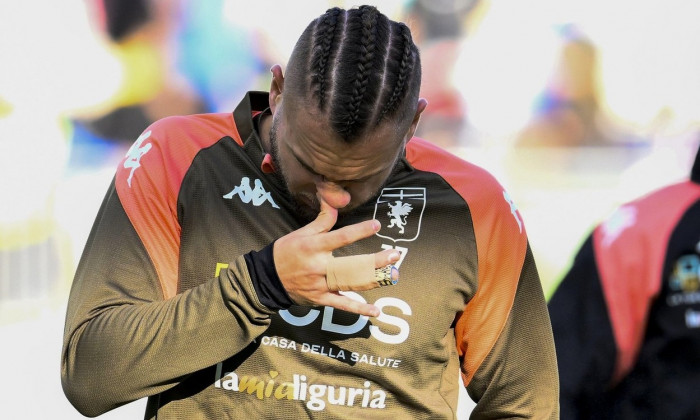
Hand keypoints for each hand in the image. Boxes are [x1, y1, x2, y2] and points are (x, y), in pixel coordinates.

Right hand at [273, 197, 399, 316]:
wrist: (268, 277)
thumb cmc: (287, 251)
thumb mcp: (302, 232)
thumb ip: (323, 219)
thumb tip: (333, 198)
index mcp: (315, 247)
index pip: (341, 237)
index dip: (359, 231)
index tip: (376, 226)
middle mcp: (319, 266)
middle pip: (351, 264)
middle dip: (375, 261)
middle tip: (395, 255)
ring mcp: (321, 284)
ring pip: (351, 283)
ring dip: (373, 280)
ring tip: (393, 275)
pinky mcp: (321, 299)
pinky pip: (342, 305)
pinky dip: (358, 308)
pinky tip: (375, 310)